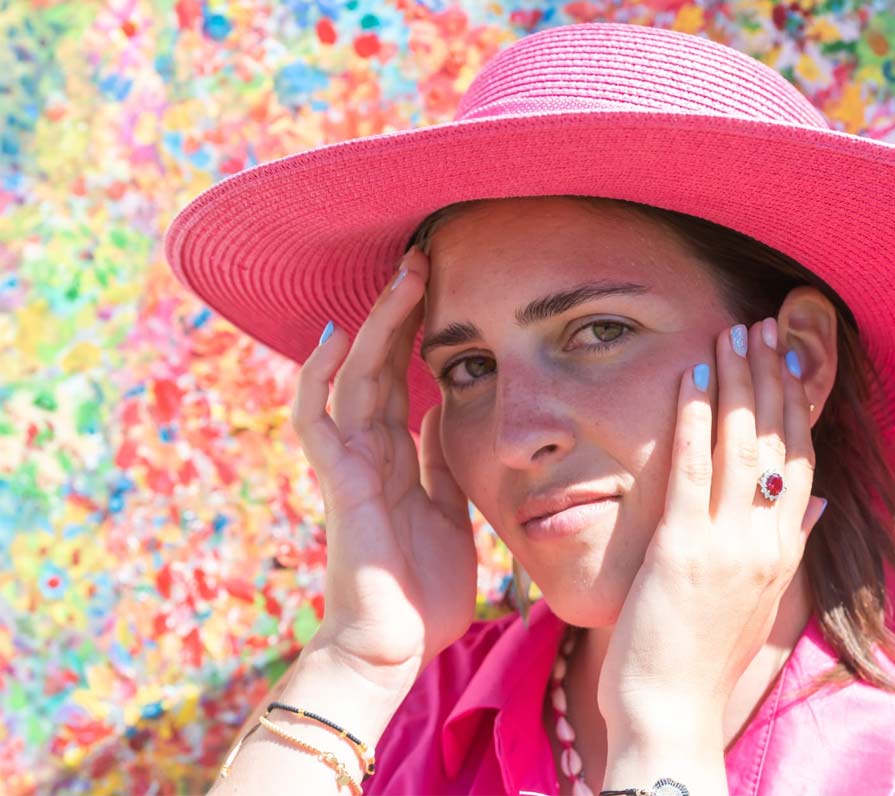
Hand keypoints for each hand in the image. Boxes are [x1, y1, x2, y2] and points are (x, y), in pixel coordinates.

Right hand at [290, 246, 477, 691]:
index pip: (405, 379)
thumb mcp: (450, 508)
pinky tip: (337, 339)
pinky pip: (319, 422)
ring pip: (355, 379)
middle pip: (381, 366)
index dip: (421, 334)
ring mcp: (351, 466)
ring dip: (376, 327)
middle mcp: (371, 452)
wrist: (397, 647)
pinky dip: (321, 379)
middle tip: (426, 258)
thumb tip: (449, 412)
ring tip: (401, 277)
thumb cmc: (424, 588)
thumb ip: (442, 462)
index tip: (447, 288)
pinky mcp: (340, 486)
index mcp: (400, 458)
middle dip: (401, 313)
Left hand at [597, 317, 826, 731]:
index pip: (800, 463)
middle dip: (770, 380)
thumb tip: (820, 501)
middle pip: (776, 443)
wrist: (673, 714)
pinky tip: (691, 378)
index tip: (789, 361)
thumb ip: (790, 546)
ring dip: (736, 385)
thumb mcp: (761, 602)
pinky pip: (692, 471)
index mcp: (784, 553)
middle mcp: (766, 543)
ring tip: (732, 335)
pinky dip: (694, 419)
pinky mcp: (683, 550)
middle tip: (762, 327)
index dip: (795, 407)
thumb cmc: (705, 660)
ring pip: (740, 447)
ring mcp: (728, 546)